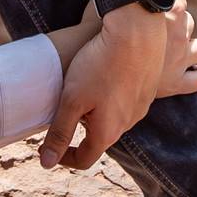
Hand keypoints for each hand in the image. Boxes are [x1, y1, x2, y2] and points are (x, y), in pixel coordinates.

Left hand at [41, 0, 196, 170]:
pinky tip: (104, 76)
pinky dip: (111, 97)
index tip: (48, 146)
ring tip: (83, 89)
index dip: (63, 157)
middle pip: (100, 138)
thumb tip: (47, 164)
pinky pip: (126, 101)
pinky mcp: (148, 88)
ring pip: (114, 118)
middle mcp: (128, 124)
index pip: (84, 159)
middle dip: (79, 130)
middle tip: (63, 109)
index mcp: (108, 132)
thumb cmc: (100, 65)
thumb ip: (59, 133)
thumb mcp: (71, 100)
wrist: (138, 32)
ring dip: (96, 112)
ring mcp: (141, 106)